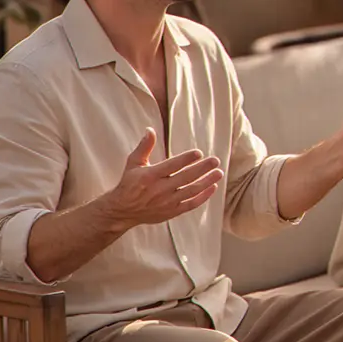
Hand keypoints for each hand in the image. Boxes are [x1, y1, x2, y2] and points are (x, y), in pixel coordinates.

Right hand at [106, 132, 223, 225]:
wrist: (123, 211)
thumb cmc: (129, 184)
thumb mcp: (133, 163)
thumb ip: (144, 146)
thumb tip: (150, 130)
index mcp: (150, 176)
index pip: (172, 166)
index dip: (186, 159)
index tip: (199, 153)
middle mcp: (160, 189)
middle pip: (185, 177)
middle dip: (202, 169)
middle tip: (215, 160)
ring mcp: (167, 202)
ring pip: (191, 191)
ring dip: (207, 182)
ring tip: (218, 172)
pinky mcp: (171, 212)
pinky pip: (191, 204)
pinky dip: (203, 196)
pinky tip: (213, 187)